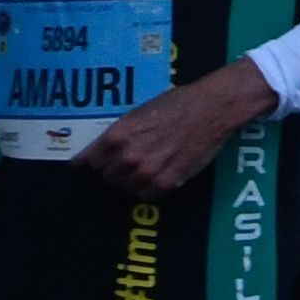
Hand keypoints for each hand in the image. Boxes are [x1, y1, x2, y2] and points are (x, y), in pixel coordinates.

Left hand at [84, 59, 279, 196]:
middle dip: (114, 170)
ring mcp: (146, 173)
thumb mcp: (139, 112)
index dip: (90, 163)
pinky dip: (149, 189)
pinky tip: (159, 174)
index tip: (88, 167)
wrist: (211, 108)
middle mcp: (127, 158)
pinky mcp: (165, 183)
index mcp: (116, 136)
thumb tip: (99, 151)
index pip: (88, 162)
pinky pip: (146, 196)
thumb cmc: (176, 103)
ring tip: (146, 166)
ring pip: (125, 188)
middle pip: (106, 177)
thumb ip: (118, 134)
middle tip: (129, 160)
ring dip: (131, 180)